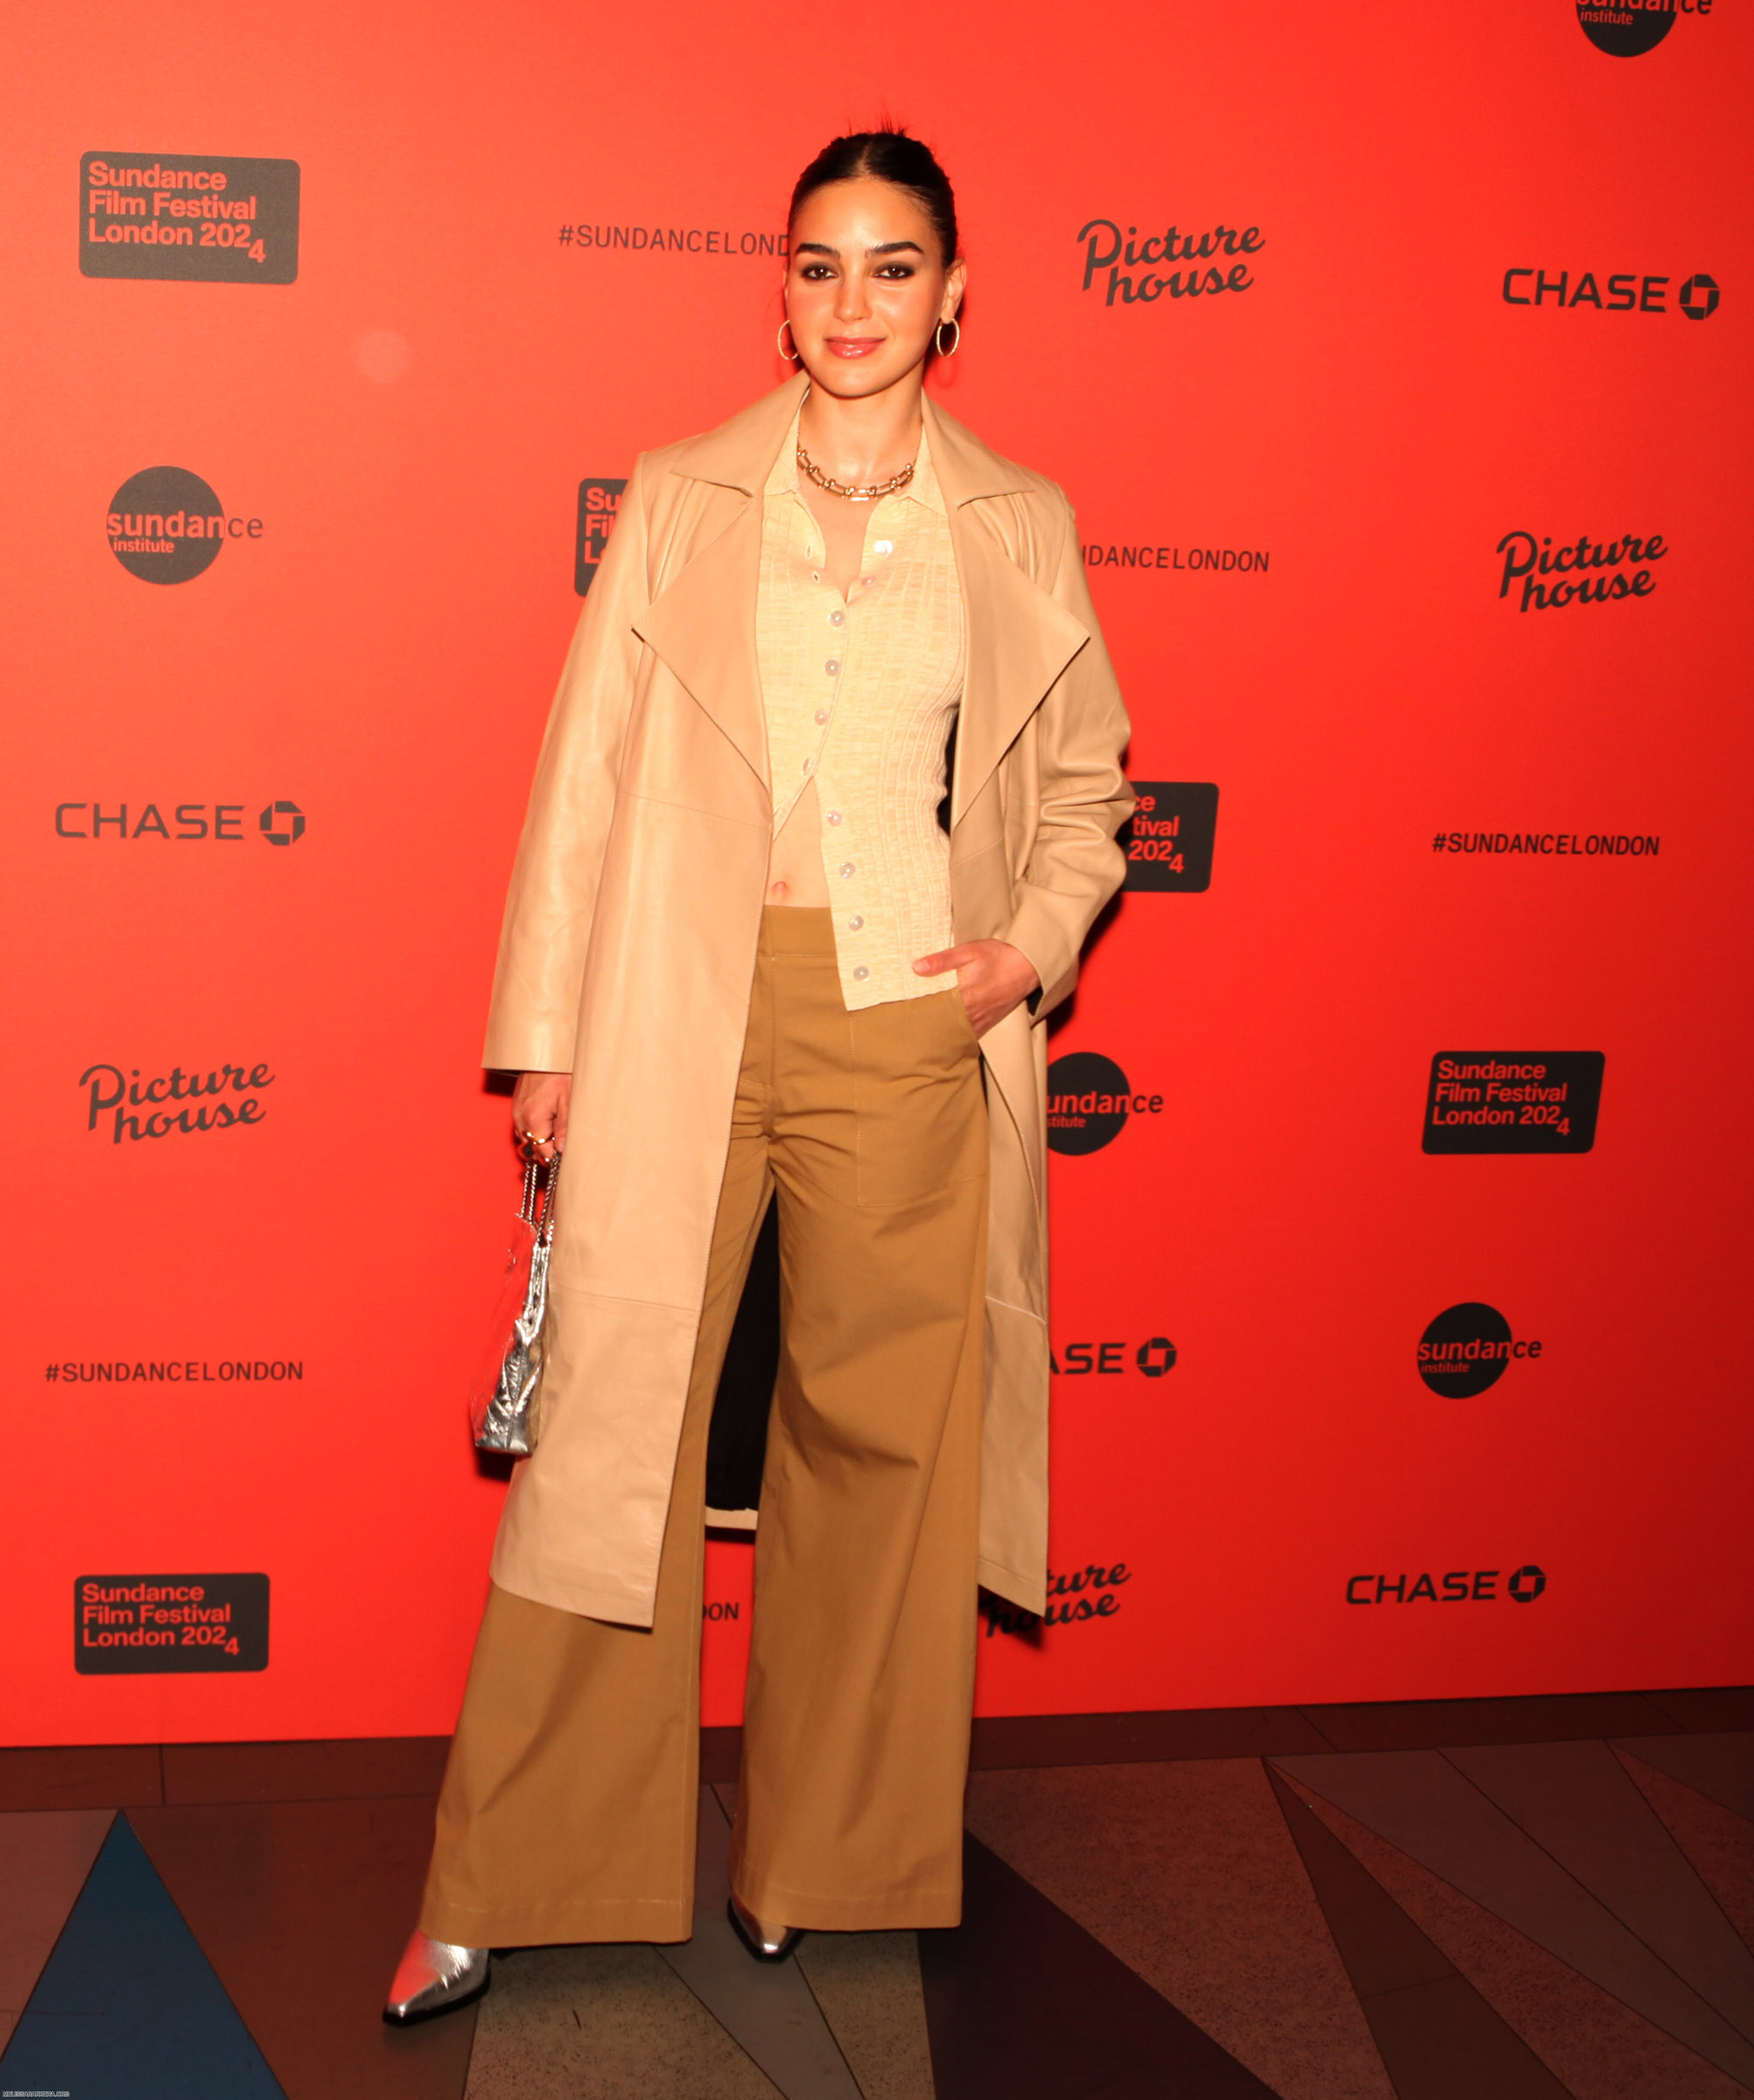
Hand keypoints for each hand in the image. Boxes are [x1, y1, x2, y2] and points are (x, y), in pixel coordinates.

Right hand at [511, 1072, 570, 1161]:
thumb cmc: (559, 1073)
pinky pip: (523, 1125)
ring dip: (540, 1137)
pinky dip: (534, 1127)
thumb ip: (564, 1129)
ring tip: (557, 1124)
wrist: (546, 1054)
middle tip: (563, 1138)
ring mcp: (516, 1111)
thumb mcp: (568, 1102)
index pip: (540, 1152)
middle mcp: (520, 1117)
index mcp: (533, 1119)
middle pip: (531, 1147)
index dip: (553, 1156)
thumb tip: (561, 1151)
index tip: (565, 1154)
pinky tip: (548, 1117)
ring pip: (526, 1137)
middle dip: (547, 1147)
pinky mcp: (516, 1105)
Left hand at [912, 939, 1039, 1038]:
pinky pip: (970, 1034)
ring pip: (956, 1033)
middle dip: (928, 1026)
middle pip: (944, 1026)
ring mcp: (982, 1021)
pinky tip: (947, 1032)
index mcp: (965, 997)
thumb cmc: (998, 957)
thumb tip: (916, 967)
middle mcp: (973, 1014)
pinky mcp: (989, 1023)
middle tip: (910, 1026)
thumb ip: (942, 960)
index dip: (920, 1015)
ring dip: (942, 1032)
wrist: (1028, 966)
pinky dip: (958, 1034)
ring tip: (925, 1030)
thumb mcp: (969, 951)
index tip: (906, 1014)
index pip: (935, 1012)